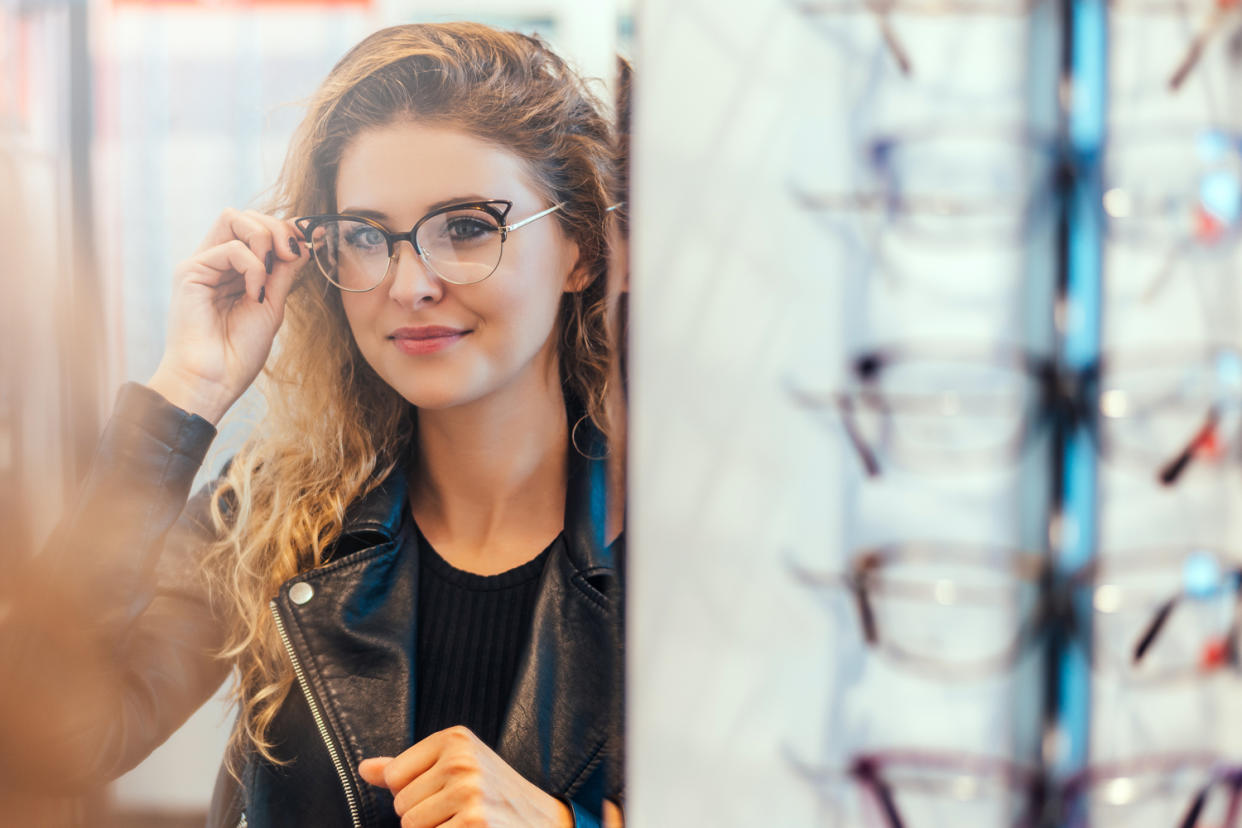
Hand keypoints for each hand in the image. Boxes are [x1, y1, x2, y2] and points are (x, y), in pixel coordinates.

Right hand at [148, 208, 306, 423]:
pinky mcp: (190, 272)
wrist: (214, 381)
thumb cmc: (240, 351)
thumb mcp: (272, 304)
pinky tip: (253, 294)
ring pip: (234, 218)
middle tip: (292, 254)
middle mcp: (215, 262)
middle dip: (276, 228)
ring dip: (264, 238)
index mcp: (234, 270)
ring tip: (272, 271)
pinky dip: (252, 267)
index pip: (258, 229)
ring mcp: (201, 264)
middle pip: (244, 215)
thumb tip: (305, 240)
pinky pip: (230, 248)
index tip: (315, 237)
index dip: (286, 228)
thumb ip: (285, 271)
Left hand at [358, 725, 572, 827]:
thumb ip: (407, 767)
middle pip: (401, 804)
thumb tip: (365, 769)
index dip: (412, 792)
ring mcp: (468, 793)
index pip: (395, 775)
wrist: (544, 820)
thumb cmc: (495, 794)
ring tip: (463, 822)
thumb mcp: (456, 766)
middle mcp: (462, 761)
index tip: (443, 790)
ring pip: (412, 826)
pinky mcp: (473, 824)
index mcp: (455, 739)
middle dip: (423, 815)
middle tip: (458, 811)